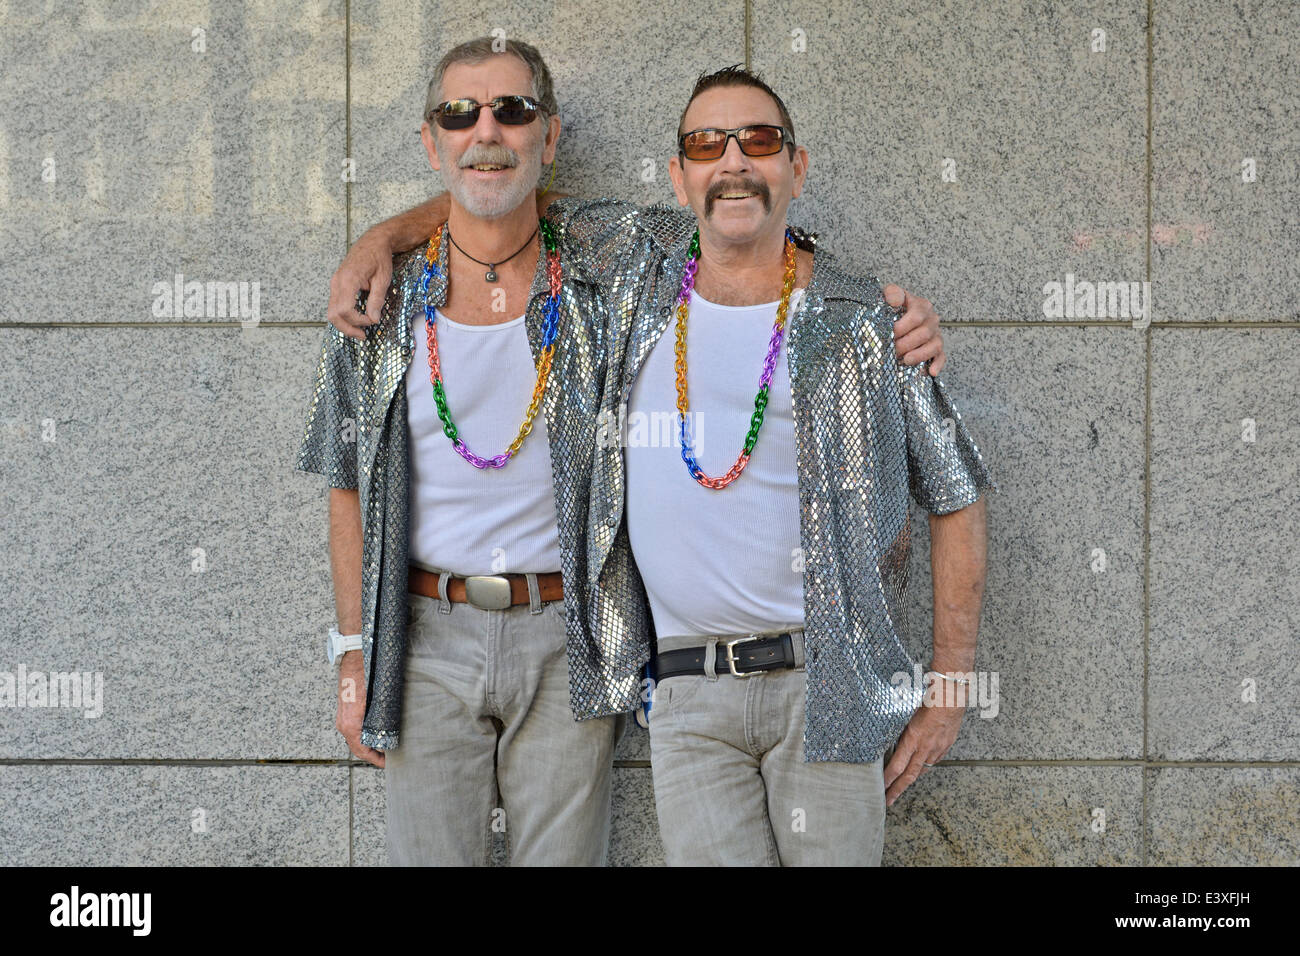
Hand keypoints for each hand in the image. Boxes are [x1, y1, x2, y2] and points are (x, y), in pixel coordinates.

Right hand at [327, 228, 396, 341]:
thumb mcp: (382, 280)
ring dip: (345, 324)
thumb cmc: (379, 257)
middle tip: (363, 336)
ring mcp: (335, 283)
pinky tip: (356, 319)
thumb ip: (376, 300)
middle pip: (334, 314)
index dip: (358, 320)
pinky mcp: (337, 284)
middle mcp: (337, 282)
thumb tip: (373, 319)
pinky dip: (344, 315)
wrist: (374, 241)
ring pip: (332, 311)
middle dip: (347, 328)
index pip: (345, 310)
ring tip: (360, 331)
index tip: (372, 321)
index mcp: (348, 280)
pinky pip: (335, 304)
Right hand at [336, 650, 384, 767]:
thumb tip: (396, 732)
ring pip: (355, 737)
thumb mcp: (380, 700)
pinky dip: (364, 734)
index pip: (362, 751)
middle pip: (358, 747)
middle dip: (373, 754)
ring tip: (384, 746)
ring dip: (368, 744)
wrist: (356, 656)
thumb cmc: (369, 677)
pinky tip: (375, 732)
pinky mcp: (346, 709)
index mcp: (350, 725)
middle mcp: (344, 723)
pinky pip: (354, 728)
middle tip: (389, 757)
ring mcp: (343, 716)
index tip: (387, 764)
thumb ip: (384, 718)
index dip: (376, 760)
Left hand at [883, 694, 964, 806]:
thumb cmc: (927, 699)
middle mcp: (925, 748)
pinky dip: (924, 766)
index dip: (888, 779)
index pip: (898, 766)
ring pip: (922, 769)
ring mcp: (937, 749)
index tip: (880, 787)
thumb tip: (887, 736)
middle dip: (897, 789)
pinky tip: (919, 767)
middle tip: (888, 801)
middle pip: (909, 775)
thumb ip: (898, 728)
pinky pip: (933, 760)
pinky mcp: (946, 746)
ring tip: (900, 787)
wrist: (951, 696)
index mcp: (913, 739)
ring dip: (910, 779)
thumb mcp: (906, 713)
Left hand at [885, 284, 945, 375]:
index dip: (902, 327)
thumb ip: (892, 293)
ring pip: (934, 345)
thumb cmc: (891, 307)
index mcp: (922, 305)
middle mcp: (932, 319)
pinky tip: (930, 371)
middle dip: (906, 344)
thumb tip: (895, 301)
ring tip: (905, 360)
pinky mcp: (937, 348)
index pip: (916, 317)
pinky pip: (941, 356)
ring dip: (919, 355)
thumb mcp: (889, 295)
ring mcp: (936, 334)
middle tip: (891, 350)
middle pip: (924, 333)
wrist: (894, 315)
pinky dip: (937, 364)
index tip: (889, 334)